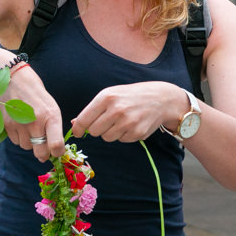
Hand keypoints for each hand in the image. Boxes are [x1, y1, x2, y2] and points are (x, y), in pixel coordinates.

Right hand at [0, 65, 64, 160]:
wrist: (13, 79)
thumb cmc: (35, 93)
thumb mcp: (51, 106)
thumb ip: (54, 127)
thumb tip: (54, 148)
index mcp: (51, 116)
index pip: (56, 145)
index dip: (58, 153)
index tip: (57, 152)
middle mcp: (36, 122)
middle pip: (41, 153)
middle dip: (43, 154)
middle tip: (43, 148)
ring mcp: (20, 125)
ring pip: (27, 147)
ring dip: (29, 142)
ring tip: (28, 127)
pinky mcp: (7, 126)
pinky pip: (16, 141)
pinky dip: (18, 136)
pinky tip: (19, 124)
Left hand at [70, 81, 186, 142]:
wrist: (160, 98)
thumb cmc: (130, 96)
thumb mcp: (111, 95)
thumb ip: (92, 109)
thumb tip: (74, 124)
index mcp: (106, 97)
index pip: (84, 119)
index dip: (77, 129)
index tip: (76, 132)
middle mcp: (116, 109)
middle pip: (94, 131)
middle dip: (97, 129)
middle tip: (107, 121)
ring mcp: (127, 122)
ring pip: (107, 137)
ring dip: (111, 132)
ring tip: (121, 120)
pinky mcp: (137, 132)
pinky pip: (121, 140)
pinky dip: (124, 135)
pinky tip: (132, 124)